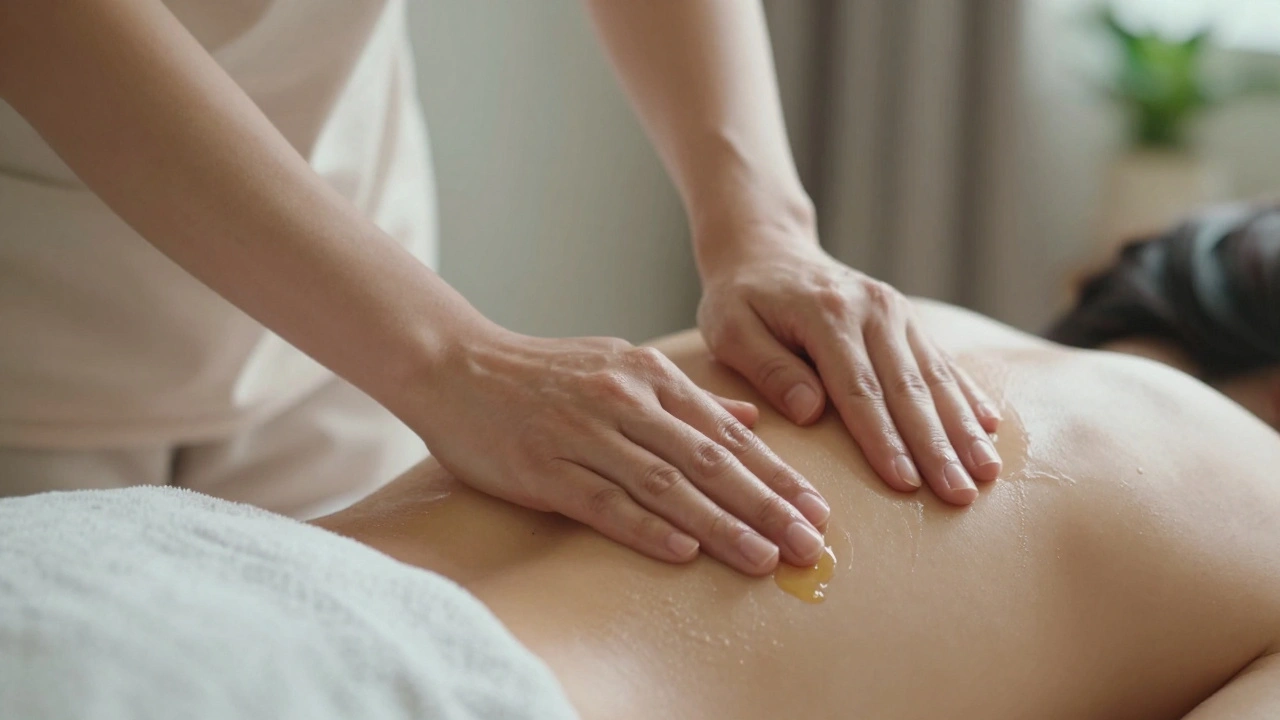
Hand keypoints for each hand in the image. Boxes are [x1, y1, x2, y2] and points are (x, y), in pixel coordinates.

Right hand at [414, 326, 830, 574]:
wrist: (457, 364)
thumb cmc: (544, 371)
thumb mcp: (623, 364)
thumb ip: (689, 396)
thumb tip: (751, 419)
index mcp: (649, 376)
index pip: (727, 433)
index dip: (777, 475)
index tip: (817, 510)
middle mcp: (624, 401)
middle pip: (708, 462)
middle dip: (766, 505)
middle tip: (809, 543)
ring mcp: (583, 433)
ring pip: (665, 485)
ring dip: (720, 525)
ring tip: (763, 558)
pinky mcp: (543, 467)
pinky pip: (603, 502)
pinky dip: (645, 528)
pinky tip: (683, 553)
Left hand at [697, 239, 1002, 504]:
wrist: (767, 248)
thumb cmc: (741, 298)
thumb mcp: (730, 329)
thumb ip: (768, 368)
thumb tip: (811, 411)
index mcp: (826, 315)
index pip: (858, 389)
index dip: (883, 439)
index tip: (905, 482)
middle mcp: (871, 309)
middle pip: (908, 388)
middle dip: (937, 446)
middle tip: (959, 494)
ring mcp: (895, 311)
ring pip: (936, 377)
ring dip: (963, 428)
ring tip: (986, 473)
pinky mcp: (907, 318)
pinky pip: (943, 361)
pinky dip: (968, 395)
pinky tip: (990, 427)